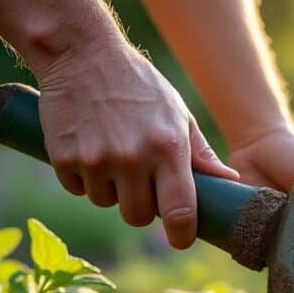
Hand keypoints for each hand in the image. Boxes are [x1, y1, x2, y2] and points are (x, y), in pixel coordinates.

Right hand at [33, 39, 238, 248]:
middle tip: (140, 184)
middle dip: (141, 207)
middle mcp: (132, 157)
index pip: (180, 211)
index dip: (182, 235)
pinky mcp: (64, 157)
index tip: (181, 239)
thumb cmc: (139, 85)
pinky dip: (83, 178)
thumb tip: (229, 182)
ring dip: (110, 190)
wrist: (81, 53)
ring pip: (106, 203)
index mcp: (168, 147)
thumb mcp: (177, 113)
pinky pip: (77, 188)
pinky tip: (88, 147)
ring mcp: (95, 159)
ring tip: (112, 154)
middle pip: (138, 216)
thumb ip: (200, 153)